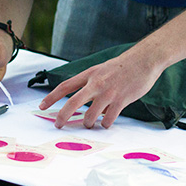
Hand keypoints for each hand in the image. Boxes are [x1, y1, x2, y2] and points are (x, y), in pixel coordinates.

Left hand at [38, 49, 162, 128]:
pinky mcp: (121, 101)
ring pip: (91, 116)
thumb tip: (85, 102)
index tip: (42, 106)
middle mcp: (96, 83)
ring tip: (90, 124)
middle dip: (62, 116)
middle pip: (73, 103)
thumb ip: (92, 84)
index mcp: (89, 74)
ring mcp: (108, 93)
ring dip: (88, 123)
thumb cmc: (123, 66)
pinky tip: (107, 122)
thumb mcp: (102, 70)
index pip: (65, 86)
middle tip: (57, 125)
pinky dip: (105, 124)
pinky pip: (108, 119)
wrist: (144, 60)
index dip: (51, 97)